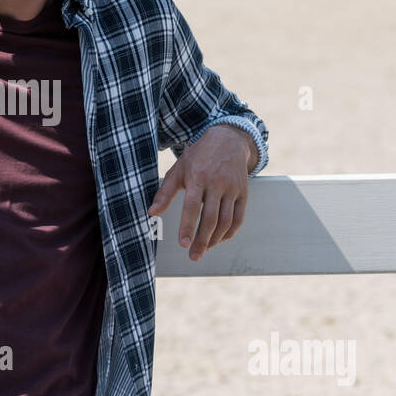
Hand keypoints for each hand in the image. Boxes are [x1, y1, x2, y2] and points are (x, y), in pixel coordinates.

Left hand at [147, 124, 255, 260]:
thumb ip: (165, 192)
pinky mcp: (243, 193)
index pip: (192, 207)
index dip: (187, 226)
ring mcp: (232, 189)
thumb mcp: (178, 169)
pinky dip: (230, 232)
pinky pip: (238, 217)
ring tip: (204, 249)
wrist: (228, 140)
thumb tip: (151, 213)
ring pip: (226, 221)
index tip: (183, 244)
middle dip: (202, 240)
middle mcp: (217, 184)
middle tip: (194, 256)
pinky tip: (219, 239)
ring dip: (215, 239)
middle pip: (211, 218)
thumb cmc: (198, 156)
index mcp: (198, 177)